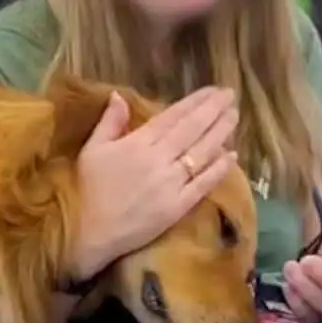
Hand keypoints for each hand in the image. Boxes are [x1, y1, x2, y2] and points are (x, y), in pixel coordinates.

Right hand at [68, 87, 239, 279]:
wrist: (87, 232)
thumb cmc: (87, 189)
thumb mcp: (91, 150)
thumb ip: (109, 122)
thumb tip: (119, 95)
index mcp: (138, 143)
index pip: (173, 116)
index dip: (195, 101)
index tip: (212, 90)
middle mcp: (159, 159)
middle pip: (192, 129)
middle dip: (214, 110)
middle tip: (230, 95)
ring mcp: (171, 184)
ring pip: (202, 152)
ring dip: (221, 132)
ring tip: (234, 115)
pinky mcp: (178, 207)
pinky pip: (203, 184)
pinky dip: (219, 169)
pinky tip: (232, 155)